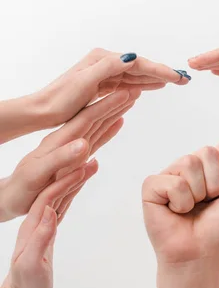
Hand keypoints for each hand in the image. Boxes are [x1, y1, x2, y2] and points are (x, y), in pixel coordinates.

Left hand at [0, 88, 136, 221]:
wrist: (12, 198)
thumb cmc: (22, 188)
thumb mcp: (38, 174)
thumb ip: (61, 159)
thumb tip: (83, 146)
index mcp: (60, 142)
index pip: (88, 118)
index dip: (108, 105)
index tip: (127, 93)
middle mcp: (68, 142)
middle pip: (96, 116)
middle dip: (116, 103)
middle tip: (136, 89)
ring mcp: (71, 149)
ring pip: (97, 125)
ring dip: (114, 111)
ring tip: (130, 99)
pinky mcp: (74, 159)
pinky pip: (95, 139)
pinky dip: (108, 130)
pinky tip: (116, 124)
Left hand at [0, 162, 96, 287]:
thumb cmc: (27, 283)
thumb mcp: (31, 265)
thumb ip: (40, 239)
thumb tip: (50, 213)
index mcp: (33, 224)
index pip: (50, 195)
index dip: (65, 180)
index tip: (82, 165)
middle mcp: (39, 217)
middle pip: (57, 187)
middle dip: (73, 170)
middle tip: (93, 154)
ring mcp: (45, 220)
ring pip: (63, 192)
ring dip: (77, 175)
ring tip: (94, 160)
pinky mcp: (52, 225)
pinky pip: (66, 201)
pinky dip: (76, 189)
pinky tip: (84, 179)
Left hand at [32, 47, 190, 129]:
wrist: (43, 110)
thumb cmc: (61, 99)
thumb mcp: (85, 82)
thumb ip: (108, 67)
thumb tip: (132, 57)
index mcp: (103, 59)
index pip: (138, 63)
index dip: (160, 70)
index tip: (178, 77)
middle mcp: (104, 62)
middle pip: (140, 67)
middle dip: (163, 73)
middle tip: (185, 80)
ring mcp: (103, 74)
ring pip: (136, 75)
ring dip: (156, 78)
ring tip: (175, 81)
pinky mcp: (101, 85)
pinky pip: (128, 83)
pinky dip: (142, 84)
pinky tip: (151, 87)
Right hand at [142, 140, 218, 264]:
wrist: (201, 251)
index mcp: (212, 161)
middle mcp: (190, 163)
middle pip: (208, 152)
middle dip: (216, 184)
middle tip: (208, 202)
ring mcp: (169, 172)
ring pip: (190, 164)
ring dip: (198, 194)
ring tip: (193, 207)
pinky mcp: (152, 185)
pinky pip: (174, 183)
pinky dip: (181, 203)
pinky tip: (176, 211)